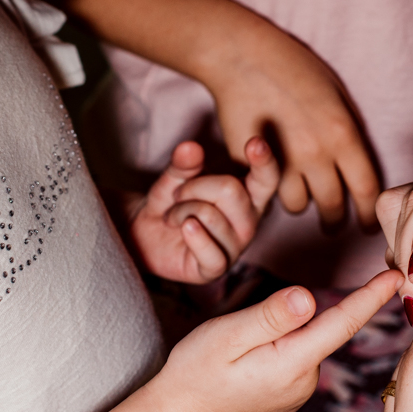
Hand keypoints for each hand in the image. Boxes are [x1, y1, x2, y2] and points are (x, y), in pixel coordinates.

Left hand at [129, 137, 279, 282]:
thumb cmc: (170, 201)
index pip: (266, 179)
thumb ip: (184, 164)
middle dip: (194, 187)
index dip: (264, 162)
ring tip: (173, 217)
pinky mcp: (216, 268)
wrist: (146, 232)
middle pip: (231, 191)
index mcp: (248, 195)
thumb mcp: (175, 177)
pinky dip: (194, 237)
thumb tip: (190, 147)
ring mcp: (235, 247)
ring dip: (181, 211)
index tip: (254, 142)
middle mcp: (248, 221)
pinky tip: (183, 228)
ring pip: (211, 216)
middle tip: (178, 195)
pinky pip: (212, 253)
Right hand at [153, 270, 402, 411]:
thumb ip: (271, 315)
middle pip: (322, 330)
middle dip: (306, 312)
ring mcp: (298, 391)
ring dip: (287, 331)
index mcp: (293, 363)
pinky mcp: (288, 394)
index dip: (371, 296)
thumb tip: (309, 296)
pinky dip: (284, 346)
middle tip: (256, 317)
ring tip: (239, 343)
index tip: (398, 274)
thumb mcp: (228, 334)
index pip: (342, 324)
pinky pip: (297, 358)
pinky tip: (250, 354)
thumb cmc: (196, 370)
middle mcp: (305, 381)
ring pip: (307, 343)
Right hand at [208, 26, 379, 228]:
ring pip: (296, 205)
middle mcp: (314, 154)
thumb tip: (355, 168)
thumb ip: (346, 134)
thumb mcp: (335, 95)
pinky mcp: (250, 164)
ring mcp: (279, 162)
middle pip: (331, 207)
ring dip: (299, 200)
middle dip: (333, 220)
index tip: (366, 225)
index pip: (365, 191)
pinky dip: (270, 188)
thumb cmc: (291, 66)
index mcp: (342, 135)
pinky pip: (265, 190)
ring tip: (296, 188)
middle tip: (331, 223)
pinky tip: (270, 173)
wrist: (240, 56)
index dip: (367, 215)